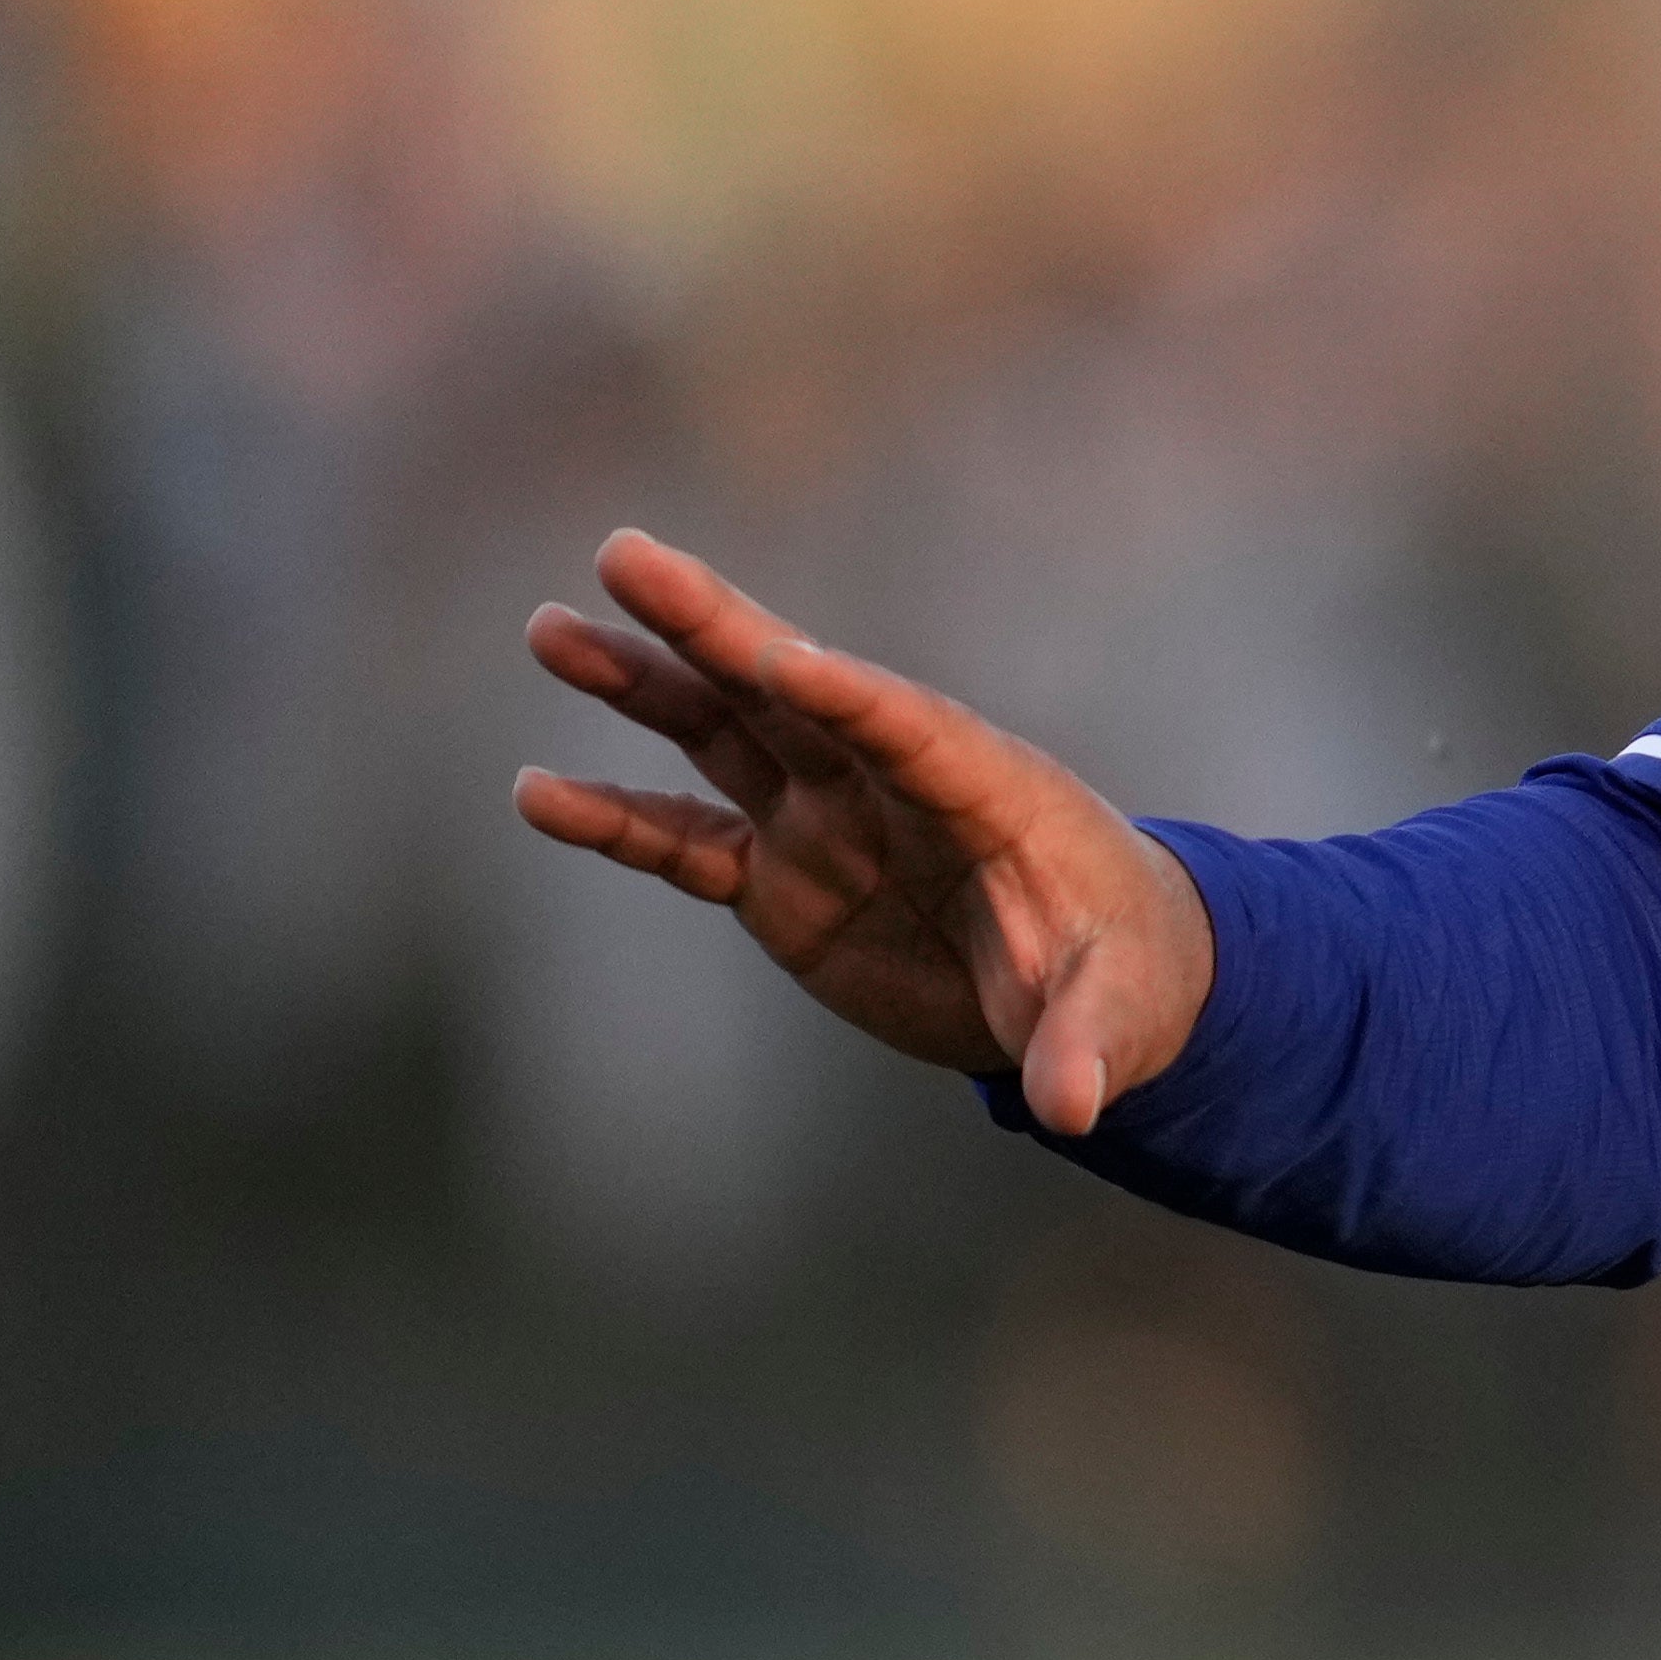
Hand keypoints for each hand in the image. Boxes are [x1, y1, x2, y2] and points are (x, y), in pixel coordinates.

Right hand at [512, 526, 1212, 1131]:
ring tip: (549, 628)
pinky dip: (615, 820)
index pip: (908, 726)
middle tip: (623, 554)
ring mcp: (825, 822)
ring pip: (722, 734)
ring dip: (640, 683)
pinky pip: (685, 839)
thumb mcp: (1121, 1012)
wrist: (1083, 984)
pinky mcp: (781, 877)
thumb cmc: (1120, 973)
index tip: (776, 656)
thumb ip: (1087, 1044)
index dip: (845, 694)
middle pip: (790, 688)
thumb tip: (1076, 1106)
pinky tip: (539, 793)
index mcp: (983, 786)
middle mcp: (888, 783)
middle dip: (712, 624)